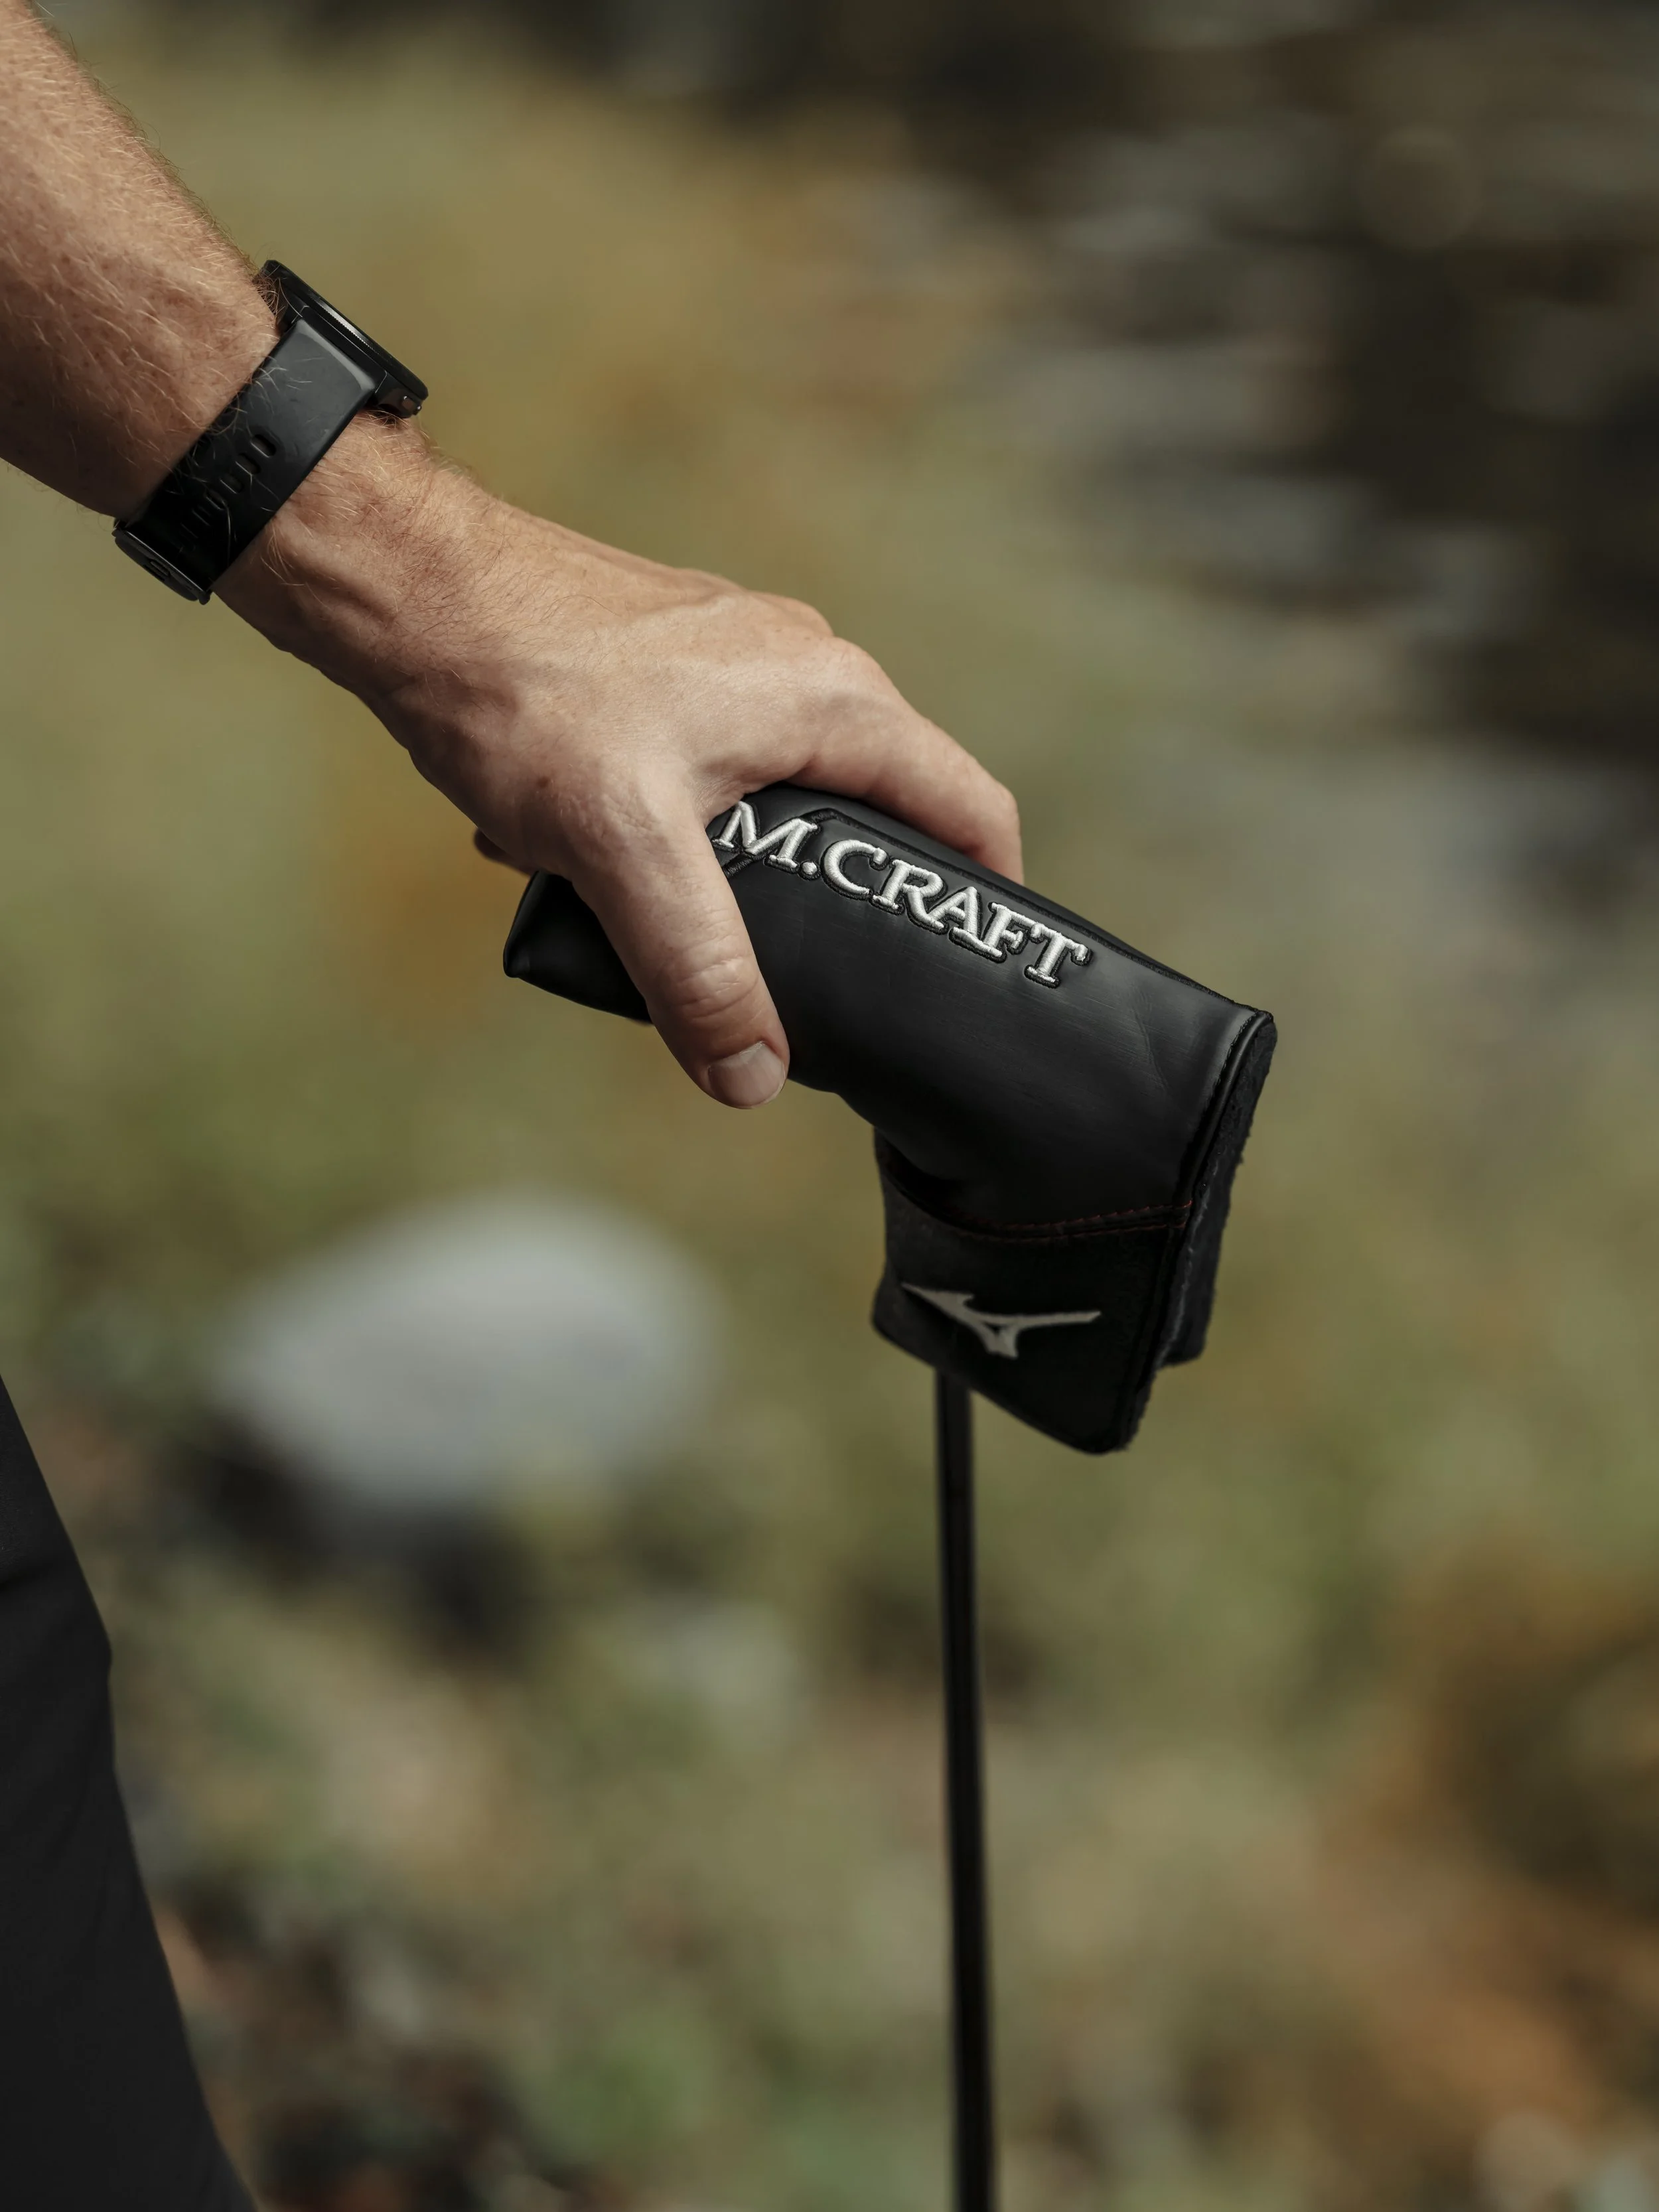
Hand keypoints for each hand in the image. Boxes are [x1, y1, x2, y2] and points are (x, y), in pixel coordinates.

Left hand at [222, 419, 1021, 1106]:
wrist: (411, 593)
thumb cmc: (523, 690)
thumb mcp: (624, 851)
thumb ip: (699, 968)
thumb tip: (754, 1077)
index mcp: (834, 700)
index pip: (969, 806)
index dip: (984, 896)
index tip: (965, 971)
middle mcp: (806, 668)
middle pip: (881, 810)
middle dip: (843, 898)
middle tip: (810, 983)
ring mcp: (740, 660)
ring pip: (787, 795)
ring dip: (740, 869)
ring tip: (668, 920)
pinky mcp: (675, 668)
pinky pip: (714, 770)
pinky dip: (673, 829)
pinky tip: (597, 858)